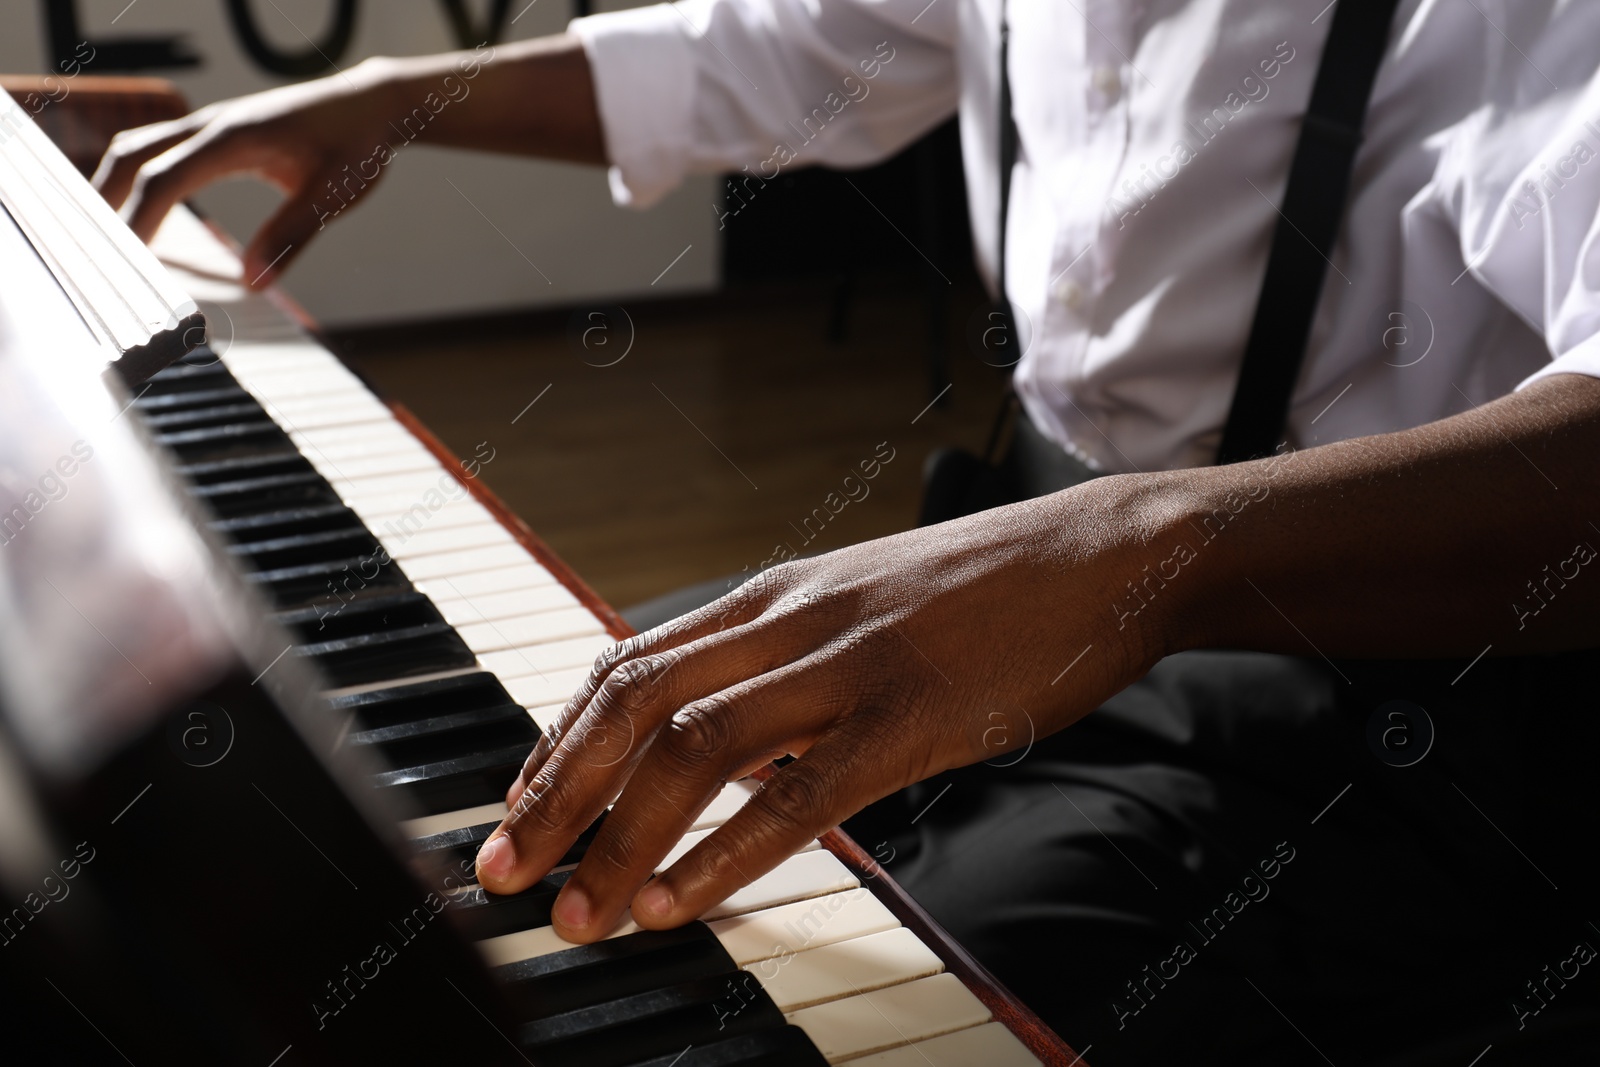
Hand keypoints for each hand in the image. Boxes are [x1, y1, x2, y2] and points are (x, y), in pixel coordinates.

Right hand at [92, 59, 400, 286]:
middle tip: (94, 252)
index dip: (139, 218)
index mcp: (234, 137)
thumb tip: (253, 280)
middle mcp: (212, 125)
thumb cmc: (356, 145)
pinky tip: (137, 212)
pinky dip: (138, 179)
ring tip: (104, 236)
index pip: (166, 177)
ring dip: (115, 186)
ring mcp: (211, 126)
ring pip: (141, 149)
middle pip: (134, 155)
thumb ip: (292, 233)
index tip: (125, 257)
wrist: (370, 106)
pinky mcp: (217, 135)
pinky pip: (161, 152)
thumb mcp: (333, 194)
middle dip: (106, 200)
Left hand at [474, 483, 1175, 941]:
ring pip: (695, 748)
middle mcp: (791, 620)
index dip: (560, 743)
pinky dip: (724, 853)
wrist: (1102, 555)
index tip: (519, 809)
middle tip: (504, 871)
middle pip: (633, 702)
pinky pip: (798, 794)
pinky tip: (679, 901)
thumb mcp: (861, 604)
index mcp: (775, 595)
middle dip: (556, 792)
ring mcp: (849, 665)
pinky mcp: (910, 717)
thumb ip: (784, 658)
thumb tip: (721, 740)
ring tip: (578, 912)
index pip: (629, 664)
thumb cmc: (986, 590)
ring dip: (620, 836)